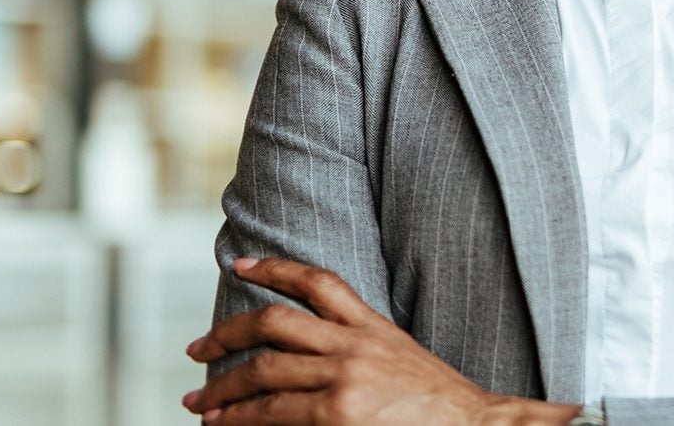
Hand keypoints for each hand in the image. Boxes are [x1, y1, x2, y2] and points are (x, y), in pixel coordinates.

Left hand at [182, 257, 575, 425]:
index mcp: (372, 326)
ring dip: (221, 386)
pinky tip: (221, 423)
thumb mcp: (400, 357)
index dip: (273, 267)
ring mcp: (346, 378)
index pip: (317, 281)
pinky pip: (273, 411)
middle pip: (273, 323)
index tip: (239, 264)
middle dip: (225, 335)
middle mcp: (355, 345)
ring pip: (263, 370)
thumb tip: (308, 352)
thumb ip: (359, 347)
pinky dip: (240, 417)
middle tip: (197, 350)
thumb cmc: (439, 404)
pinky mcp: (339, 413)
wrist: (476, 425)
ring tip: (198, 400)